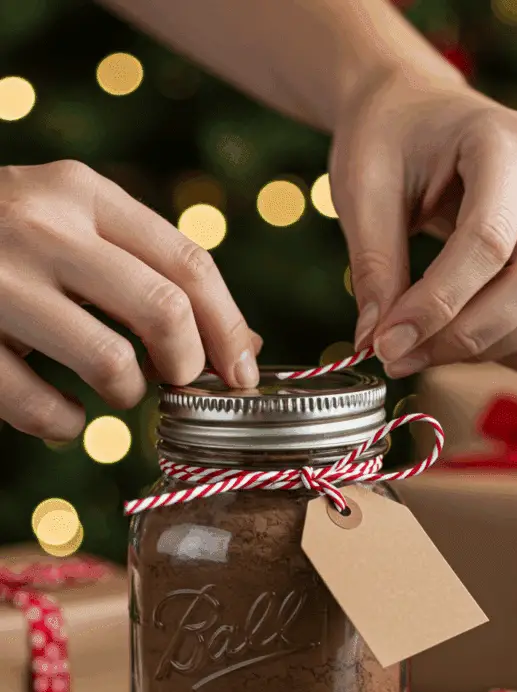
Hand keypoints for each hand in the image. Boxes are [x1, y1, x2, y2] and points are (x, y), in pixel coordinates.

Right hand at [0, 161, 260, 439]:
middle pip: (165, 311)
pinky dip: (66, 425)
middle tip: (179, 383)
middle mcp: (41, 226)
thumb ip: (149, 269)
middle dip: (189, 365)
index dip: (229, 328)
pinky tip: (61, 413)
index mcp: (80, 192)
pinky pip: (44, 410)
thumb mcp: (72, 224)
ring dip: (127, 397)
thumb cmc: (1, 237)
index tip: (243, 373)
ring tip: (113, 390)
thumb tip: (244, 342)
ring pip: (111, 366)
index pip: (189, 262)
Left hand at [330, 72, 516, 378]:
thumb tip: (378, 343)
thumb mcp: (363, 190)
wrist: (415, 111)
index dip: (438, 304)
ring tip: (418, 352)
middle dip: (463, 335)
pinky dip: (511, 349)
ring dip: (485, 349)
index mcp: (506, 144)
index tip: (387, 343)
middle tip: (398, 357)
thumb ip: (374, 266)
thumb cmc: (388, 139)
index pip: (488, 240)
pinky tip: (457, 345)